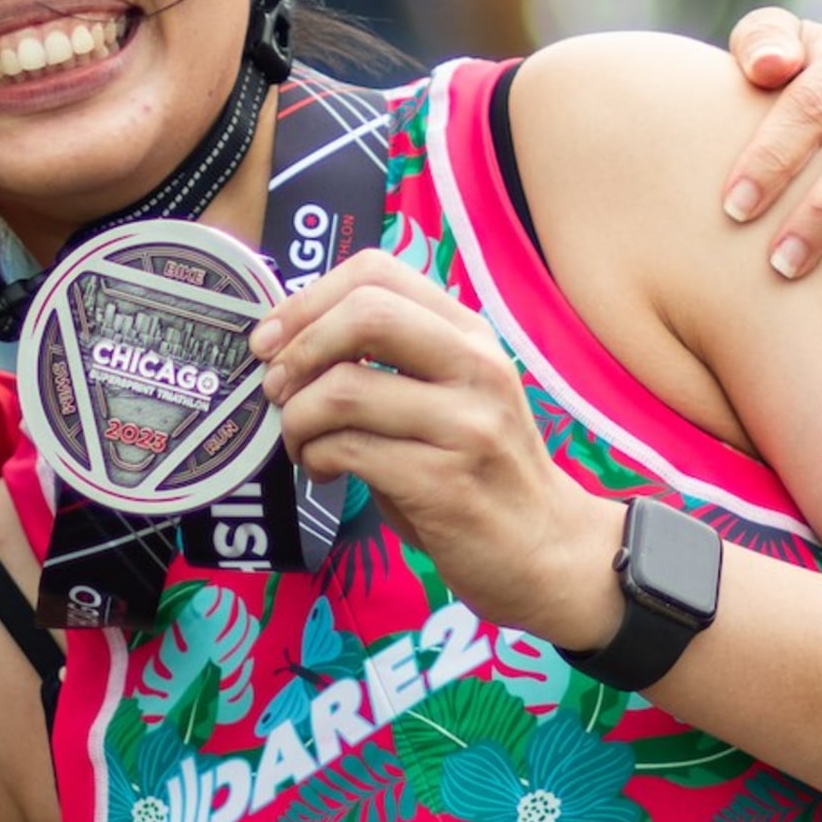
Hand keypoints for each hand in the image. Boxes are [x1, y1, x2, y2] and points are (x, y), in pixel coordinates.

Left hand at [250, 253, 617, 648]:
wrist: (549, 550)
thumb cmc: (481, 472)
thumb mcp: (452, 396)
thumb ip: (390, 362)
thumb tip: (288, 345)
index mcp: (469, 334)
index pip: (378, 271)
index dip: (307, 299)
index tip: (272, 339)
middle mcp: (475, 367)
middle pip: (364, 314)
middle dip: (298, 349)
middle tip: (275, 388)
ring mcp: (465, 424)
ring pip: (344, 389)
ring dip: (296, 418)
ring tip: (300, 443)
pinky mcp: (445, 483)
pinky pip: (348, 450)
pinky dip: (314, 458)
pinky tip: (323, 471)